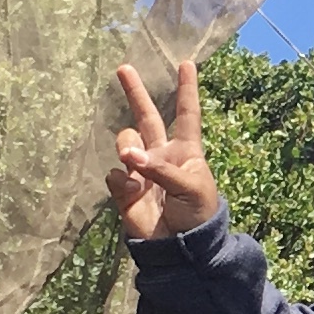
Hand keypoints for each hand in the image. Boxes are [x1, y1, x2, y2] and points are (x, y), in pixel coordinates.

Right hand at [106, 61, 220, 243]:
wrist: (180, 250)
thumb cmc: (198, 215)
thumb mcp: (192, 188)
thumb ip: (162, 170)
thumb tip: (130, 157)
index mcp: (186, 151)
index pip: (187, 114)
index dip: (187, 90)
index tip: (187, 63)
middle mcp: (162, 155)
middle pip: (147, 117)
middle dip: (135, 93)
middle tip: (123, 68)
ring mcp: (141, 171)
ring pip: (126, 142)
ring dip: (126, 145)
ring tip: (131, 160)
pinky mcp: (125, 190)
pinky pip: (115, 175)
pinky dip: (122, 182)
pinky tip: (133, 195)